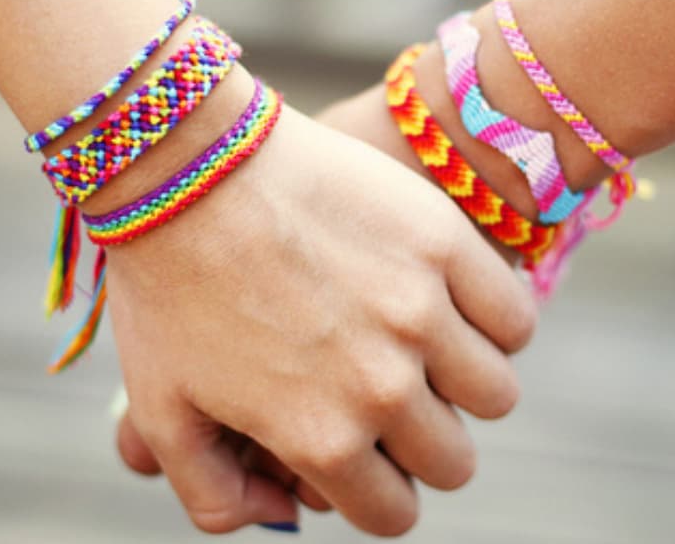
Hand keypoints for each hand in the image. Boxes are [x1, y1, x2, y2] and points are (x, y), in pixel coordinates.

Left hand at [107, 103, 535, 535]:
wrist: (188, 165)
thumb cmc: (168, 286)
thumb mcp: (161, 410)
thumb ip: (213, 495)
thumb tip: (279, 514)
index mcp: (319, 437)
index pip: (394, 515)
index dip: (377, 494)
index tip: (365, 458)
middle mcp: (382, 387)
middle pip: (453, 463)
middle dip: (421, 445)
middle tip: (389, 399)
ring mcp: (421, 312)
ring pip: (495, 396)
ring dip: (462, 385)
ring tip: (422, 348)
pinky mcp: (444, 245)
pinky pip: (514, 318)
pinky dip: (491, 322)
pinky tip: (449, 304)